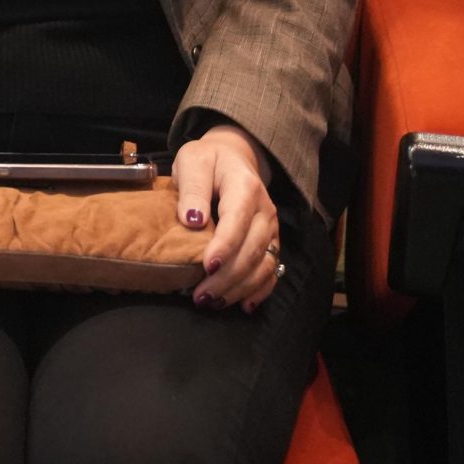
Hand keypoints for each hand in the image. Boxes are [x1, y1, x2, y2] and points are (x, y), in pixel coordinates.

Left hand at [173, 123, 282, 311]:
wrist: (232, 157)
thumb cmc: (207, 160)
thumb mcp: (193, 161)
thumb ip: (192, 189)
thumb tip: (192, 220)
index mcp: (245, 187)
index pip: (237, 222)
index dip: (224, 247)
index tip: (206, 267)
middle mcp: (265, 210)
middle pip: (251, 250)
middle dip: (227, 277)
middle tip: (200, 296)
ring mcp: (271, 228)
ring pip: (263, 265)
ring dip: (239, 289)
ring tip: (212, 302)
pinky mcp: (271, 242)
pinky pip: (272, 271)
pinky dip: (260, 291)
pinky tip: (243, 305)